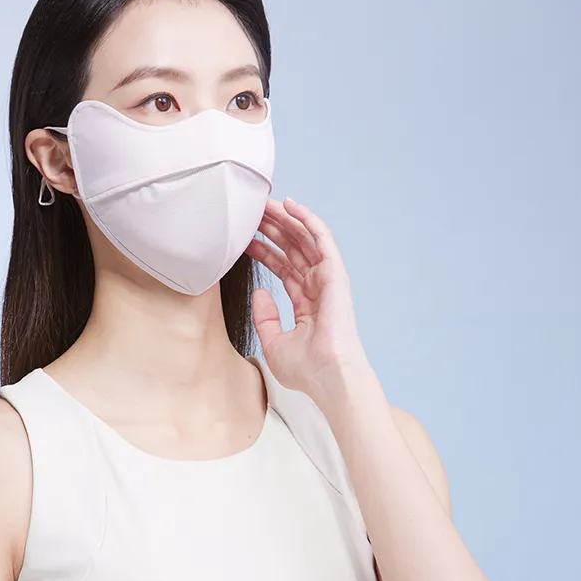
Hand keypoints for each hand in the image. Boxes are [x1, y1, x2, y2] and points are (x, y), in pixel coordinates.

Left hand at [245, 197, 367, 393]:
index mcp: (306, 303)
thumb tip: (260, 292)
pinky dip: (308, 220)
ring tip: (264, 204)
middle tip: (251, 212)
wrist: (327, 376)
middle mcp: (317, 287)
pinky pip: (321, 239)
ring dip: (285, 219)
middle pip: (292, 249)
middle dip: (272, 229)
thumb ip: (265, 317)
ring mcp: (327, 279)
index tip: (245, 238)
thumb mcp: (273, 342)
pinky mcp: (335, 274)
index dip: (264, 250)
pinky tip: (291, 206)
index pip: (283, 268)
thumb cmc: (306, 369)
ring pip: (304, 239)